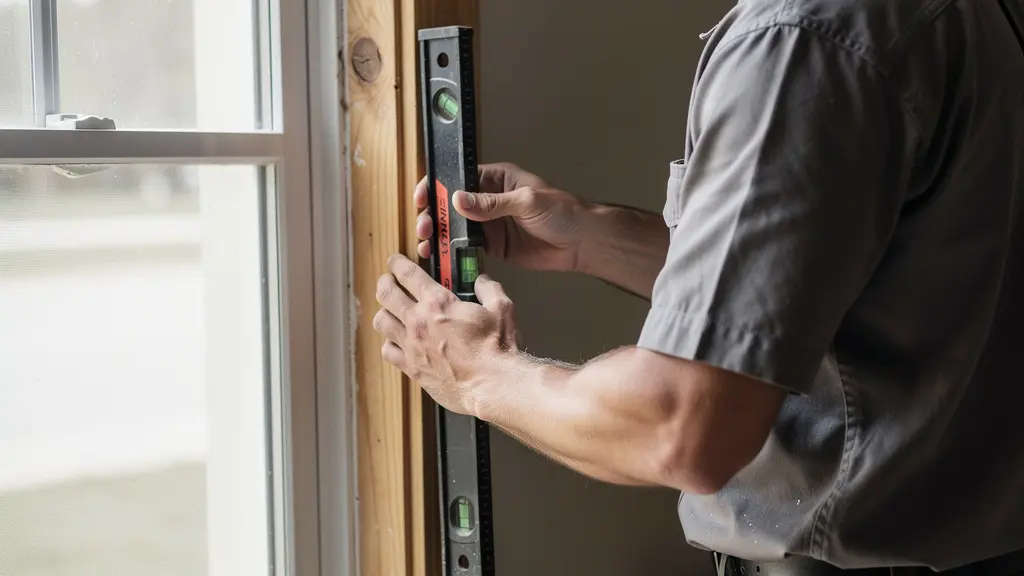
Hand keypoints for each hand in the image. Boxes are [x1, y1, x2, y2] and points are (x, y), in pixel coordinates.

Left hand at [373, 253, 518, 415]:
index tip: (395, 261)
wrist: (492, 384)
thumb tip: (482, 281)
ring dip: (384, 312)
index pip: (407, 274)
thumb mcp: (501, 308)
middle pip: (386, 294)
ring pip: (381, 321)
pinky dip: (389, 343)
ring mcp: (411, 346)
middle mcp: (418, 322)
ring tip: (389, 310)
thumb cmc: (496, 349)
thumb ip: (489, 289)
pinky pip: (387, 351)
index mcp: (437, 303)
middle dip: (385, 282)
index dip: (397, 263)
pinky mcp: (411, 368)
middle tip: (387, 281)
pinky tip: (396, 341)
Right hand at [414, 162, 587, 272]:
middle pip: (450, 205)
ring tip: (428, 246)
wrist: (582, 242)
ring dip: (438, 236)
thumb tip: (458, 200)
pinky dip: (452, 253)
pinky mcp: (492, 247)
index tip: (423, 197)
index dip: (437, 186)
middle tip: (425, 228)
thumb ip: (492, 203)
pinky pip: (466, 249)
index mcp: (495, 179)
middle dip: (433, 215)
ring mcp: (488, 225)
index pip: (457, 178)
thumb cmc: (562, 211)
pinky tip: (440, 259)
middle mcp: (487, 200)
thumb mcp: (527, 201)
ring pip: (454, 228)